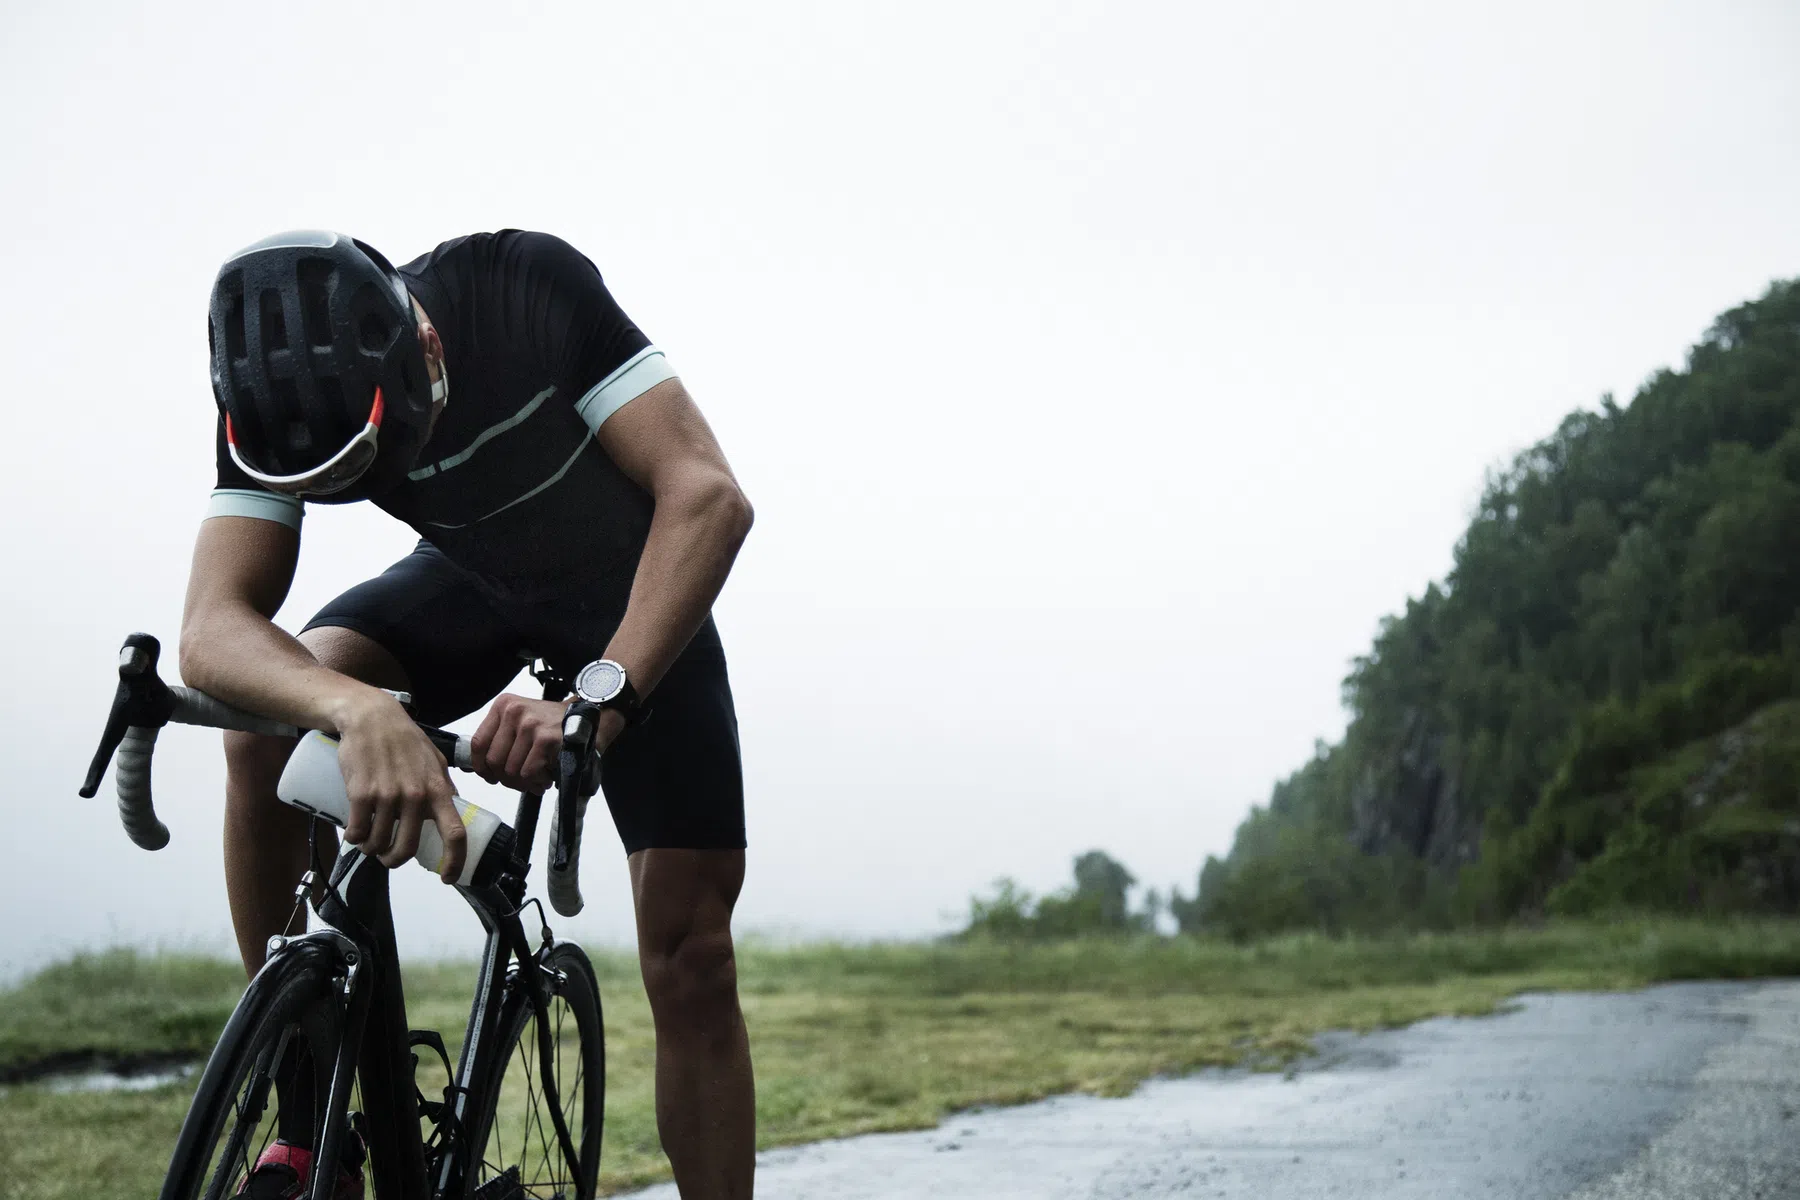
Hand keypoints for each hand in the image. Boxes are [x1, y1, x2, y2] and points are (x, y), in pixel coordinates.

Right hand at [334, 692, 466, 881]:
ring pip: (379, 843)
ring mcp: (387, 795)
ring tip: (369, 842)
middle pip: (408, 848)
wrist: (371, 718)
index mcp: (437, 790)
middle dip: (395, 860)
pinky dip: (354, 839)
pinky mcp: (360, 793)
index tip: (447, 877)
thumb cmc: (405, 739)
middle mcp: (415, 796)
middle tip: (388, 857)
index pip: (455, 833)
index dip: (455, 861)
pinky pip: (357, 832)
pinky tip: (354, 834)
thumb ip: (444, 785)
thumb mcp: (435, 760)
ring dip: (372, 849)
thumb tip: (455, 806)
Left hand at [471, 694, 574, 790]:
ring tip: (536, 779)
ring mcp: (530, 724)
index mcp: (503, 705)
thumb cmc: (551, 724)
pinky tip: (546, 777)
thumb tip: (480, 768)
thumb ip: (500, 738)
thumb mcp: (520, 720)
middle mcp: (513, 711)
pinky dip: (537, 781)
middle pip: (494, 761)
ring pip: (511, 770)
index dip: (481, 767)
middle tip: (520, 782)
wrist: (587, 719)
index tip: (490, 776)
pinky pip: (528, 773)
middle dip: (506, 778)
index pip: (478, 743)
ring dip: (524, 783)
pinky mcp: (545, 739)